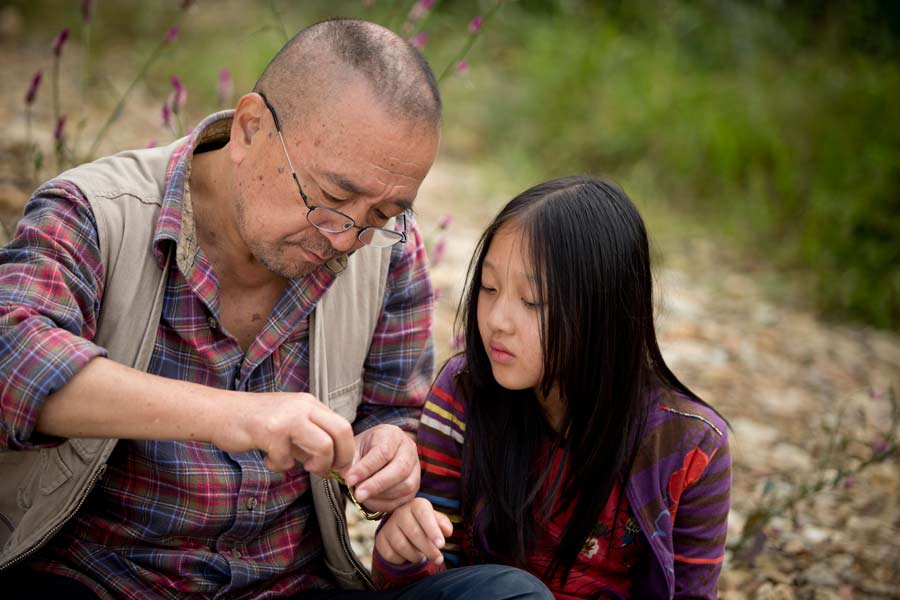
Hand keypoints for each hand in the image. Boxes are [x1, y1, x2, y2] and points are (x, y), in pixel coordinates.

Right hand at [215, 392, 354, 474]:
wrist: (219, 412)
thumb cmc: (253, 421)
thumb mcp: (288, 423)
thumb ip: (308, 439)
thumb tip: (332, 463)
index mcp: (309, 403)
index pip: (343, 425)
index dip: (346, 451)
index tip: (340, 468)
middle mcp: (303, 406)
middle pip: (341, 432)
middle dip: (340, 459)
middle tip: (327, 472)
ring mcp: (288, 417)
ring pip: (323, 446)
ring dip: (315, 465)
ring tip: (296, 466)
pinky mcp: (271, 431)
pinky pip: (288, 459)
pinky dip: (279, 466)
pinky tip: (268, 459)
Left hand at [341, 424, 418, 512]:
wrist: (379, 452)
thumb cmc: (365, 449)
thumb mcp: (355, 447)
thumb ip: (350, 461)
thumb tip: (347, 477)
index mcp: (393, 435)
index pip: (383, 452)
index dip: (366, 468)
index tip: (349, 480)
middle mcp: (409, 450)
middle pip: (399, 470)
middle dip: (376, 485)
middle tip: (358, 494)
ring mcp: (415, 469)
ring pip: (405, 486)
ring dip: (381, 495)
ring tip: (362, 496)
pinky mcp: (415, 486)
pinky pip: (404, 499)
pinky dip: (385, 504)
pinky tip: (370, 501)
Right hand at [375, 498, 452, 564]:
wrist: (403, 527)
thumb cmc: (425, 523)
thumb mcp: (436, 521)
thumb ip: (444, 524)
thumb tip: (447, 531)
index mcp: (416, 504)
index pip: (424, 515)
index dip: (433, 530)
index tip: (441, 545)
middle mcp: (400, 512)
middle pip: (414, 533)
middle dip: (429, 549)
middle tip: (438, 559)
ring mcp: (388, 526)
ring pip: (402, 546)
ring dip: (415, 556)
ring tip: (422, 556)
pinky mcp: (380, 539)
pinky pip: (390, 555)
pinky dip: (402, 560)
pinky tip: (408, 556)